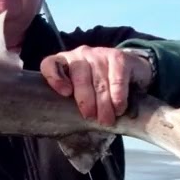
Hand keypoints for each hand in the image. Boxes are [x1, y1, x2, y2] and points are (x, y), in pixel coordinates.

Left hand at [40, 47, 154, 126]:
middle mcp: (79, 55)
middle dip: (85, 100)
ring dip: (103, 103)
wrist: (129, 74)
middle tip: (90, 117)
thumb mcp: (80, 96)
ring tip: (106, 120)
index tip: (65, 93)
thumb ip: (70, 104)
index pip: (50, 64)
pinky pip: (116, 77)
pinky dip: (118, 95)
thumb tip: (66, 125)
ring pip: (99, 80)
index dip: (54, 77)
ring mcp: (98, 54)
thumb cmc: (97, 92)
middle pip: (79, 76)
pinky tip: (118, 107)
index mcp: (63, 64)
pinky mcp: (118, 56)